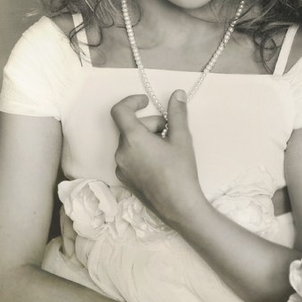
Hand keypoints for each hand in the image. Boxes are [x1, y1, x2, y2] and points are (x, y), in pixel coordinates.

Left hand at [110, 91, 205, 225]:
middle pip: (131, 127)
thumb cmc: (180, 171)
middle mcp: (121, 152)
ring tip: (167, 150)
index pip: (119, 110)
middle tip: (170, 133)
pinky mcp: (124, 179)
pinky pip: (130, 157)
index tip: (146, 101)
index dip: (131, 101)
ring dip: (146, 139)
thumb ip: (177, 113)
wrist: (178, 207)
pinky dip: (142, 152)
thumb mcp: (181, 138)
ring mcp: (121, 167)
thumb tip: (177, 94)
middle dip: (150, 124)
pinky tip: (160, 163)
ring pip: (131, 142)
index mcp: (132, 138)